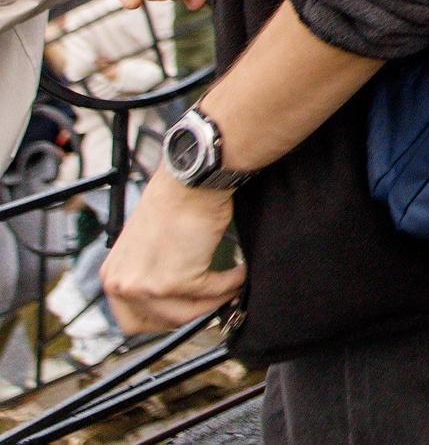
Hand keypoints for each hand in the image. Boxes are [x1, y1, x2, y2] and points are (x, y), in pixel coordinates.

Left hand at [102, 166, 241, 332]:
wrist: (189, 180)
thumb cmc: (173, 199)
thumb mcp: (146, 244)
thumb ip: (150, 271)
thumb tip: (175, 294)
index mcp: (113, 277)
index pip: (132, 321)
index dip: (164, 318)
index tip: (187, 310)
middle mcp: (122, 285)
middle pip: (160, 323)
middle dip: (192, 312)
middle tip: (213, 300)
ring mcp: (146, 287)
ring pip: (188, 313)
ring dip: (216, 300)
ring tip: (232, 283)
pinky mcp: (175, 282)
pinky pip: (213, 293)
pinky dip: (232, 283)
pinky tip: (240, 271)